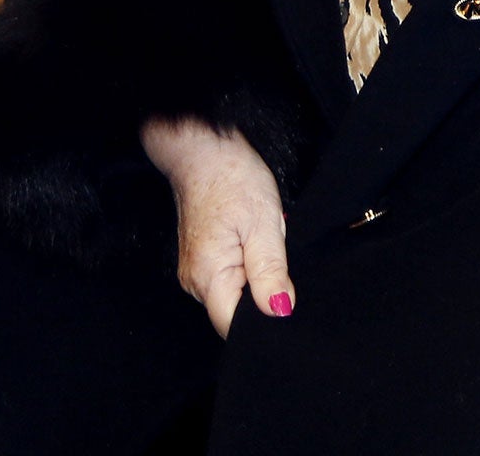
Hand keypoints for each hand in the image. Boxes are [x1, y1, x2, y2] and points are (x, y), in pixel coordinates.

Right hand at [142, 116, 293, 337]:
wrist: (206, 152)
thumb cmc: (233, 179)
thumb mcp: (264, 223)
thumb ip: (271, 271)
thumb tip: (279, 311)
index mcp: (208, 277)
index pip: (234, 325)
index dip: (263, 320)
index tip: (284, 298)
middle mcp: (195, 281)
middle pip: (236, 310)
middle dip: (265, 291)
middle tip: (275, 253)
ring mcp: (196, 271)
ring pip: (236, 292)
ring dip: (258, 273)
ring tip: (263, 240)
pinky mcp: (203, 260)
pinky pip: (231, 276)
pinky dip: (249, 263)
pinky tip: (255, 239)